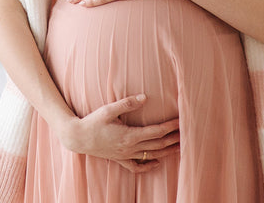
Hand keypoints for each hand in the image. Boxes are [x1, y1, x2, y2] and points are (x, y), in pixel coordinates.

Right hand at [57, 94, 180, 172]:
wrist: (77, 138)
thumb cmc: (92, 122)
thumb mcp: (108, 109)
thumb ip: (127, 103)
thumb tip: (145, 97)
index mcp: (129, 135)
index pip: (155, 132)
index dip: (169, 127)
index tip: (180, 121)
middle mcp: (129, 147)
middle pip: (157, 145)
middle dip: (173, 139)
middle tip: (187, 133)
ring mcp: (125, 155)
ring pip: (150, 156)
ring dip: (167, 152)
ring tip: (180, 148)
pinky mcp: (119, 159)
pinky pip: (136, 167)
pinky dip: (148, 166)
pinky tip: (157, 163)